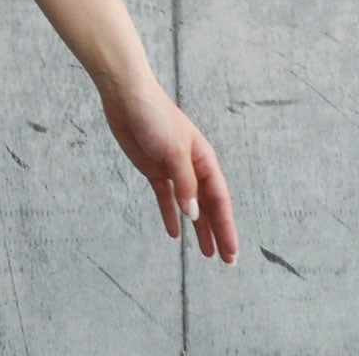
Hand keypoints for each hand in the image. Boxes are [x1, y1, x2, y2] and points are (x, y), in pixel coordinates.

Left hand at [99, 76, 238, 263]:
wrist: (127, 97)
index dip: (227, 228)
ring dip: (198, 228)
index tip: (232, 252)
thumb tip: (194, 215)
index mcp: (205, 161)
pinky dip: (170, 215)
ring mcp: (173, 170)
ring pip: (190, 206)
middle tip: (226, 261)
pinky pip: (166, 198)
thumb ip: (184, 183)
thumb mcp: (173, 151)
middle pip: (208, 207)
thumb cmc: (155, 116)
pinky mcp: (153, 169)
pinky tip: (174, 233)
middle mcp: (193, 168)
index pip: (220, 201)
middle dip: (218, 233)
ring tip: (206, 253)